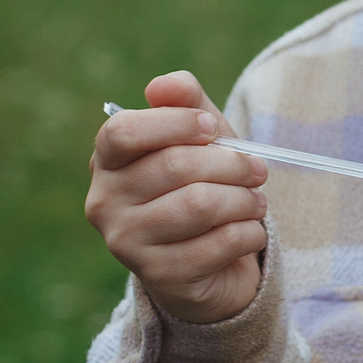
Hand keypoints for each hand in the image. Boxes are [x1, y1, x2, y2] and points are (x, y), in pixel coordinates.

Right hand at [85, 70, 269, 323]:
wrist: (206, 262)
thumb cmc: (200, 184)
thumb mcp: (198, 138)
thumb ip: (186, 103)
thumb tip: (164, 85)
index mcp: (107, 161)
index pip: (124, 131)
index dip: (175, 123)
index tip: (212, 128)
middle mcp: (104, 202)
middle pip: (174, 166)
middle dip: (230, 163)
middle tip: (258, 170)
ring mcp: (127, 243)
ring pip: (199, 205)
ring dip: (244, 200)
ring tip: (256, 201)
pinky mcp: (159, 277)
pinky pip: (219, 244)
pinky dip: (249, 232)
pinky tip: (251, 230)